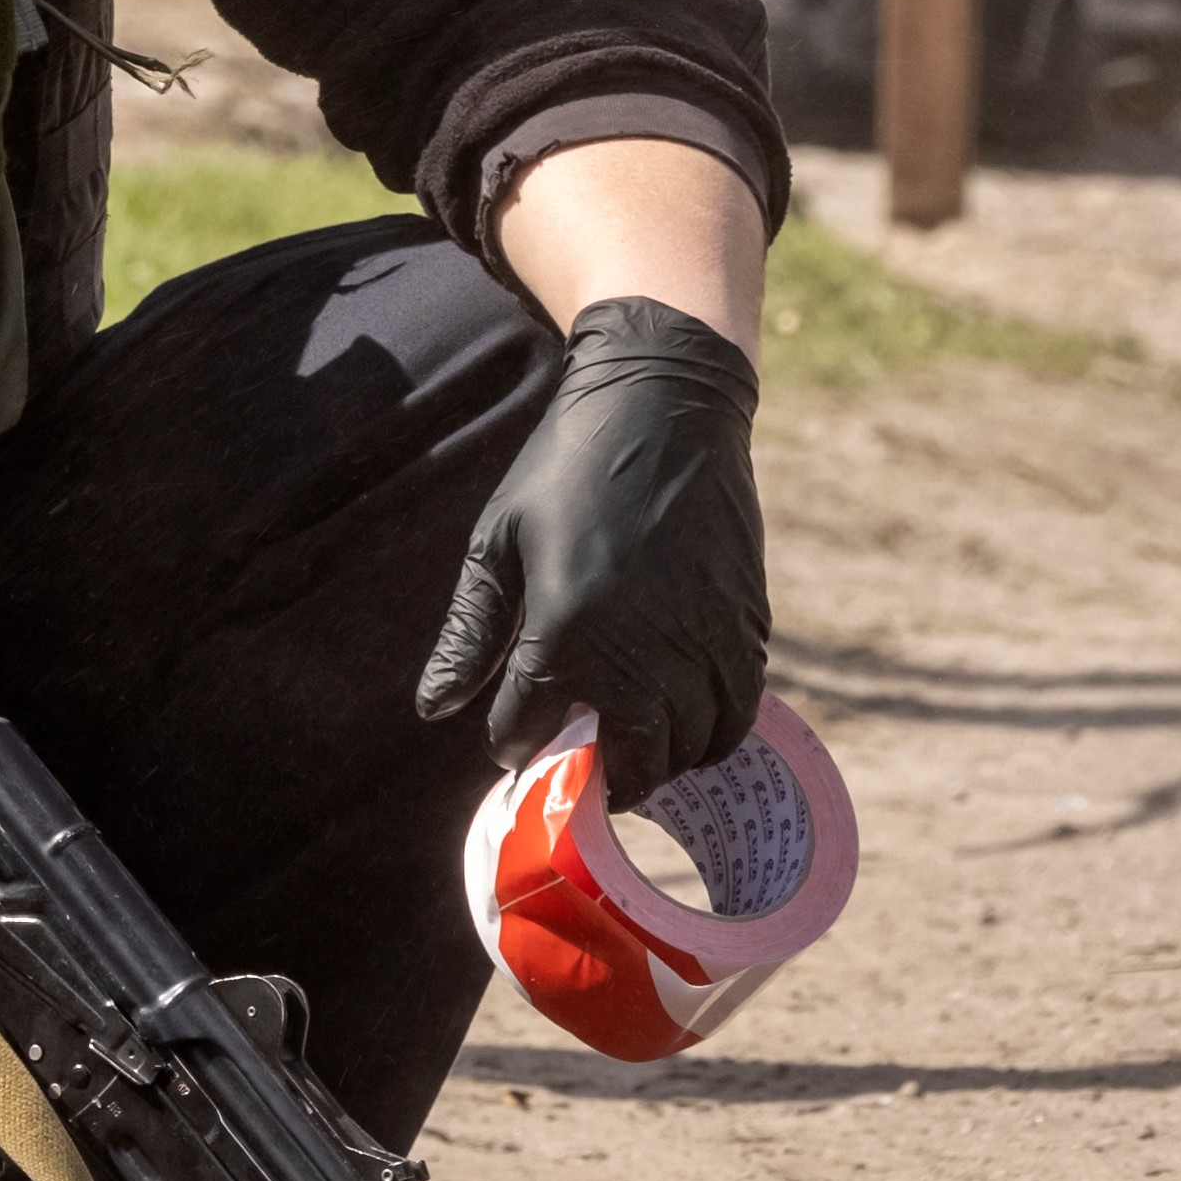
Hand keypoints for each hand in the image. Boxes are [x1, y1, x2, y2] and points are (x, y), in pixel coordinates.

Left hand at [417, 295, 767, 804]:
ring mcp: (701, 642)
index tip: (514, 742)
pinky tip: (688, 716)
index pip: (530, 730)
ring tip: (637, 744)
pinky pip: (739, 711)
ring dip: (662, 760)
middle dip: (607, 776)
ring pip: (691, 747)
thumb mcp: (499, 541)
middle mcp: (640, 651)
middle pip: (632, 761)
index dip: (515, 744)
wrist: (664, 404)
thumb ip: (470, 633)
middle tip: (590, 765)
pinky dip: (715, 731)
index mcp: (565, 630)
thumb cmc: (567, 466)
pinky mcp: (745, 624)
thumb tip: (434, 710)